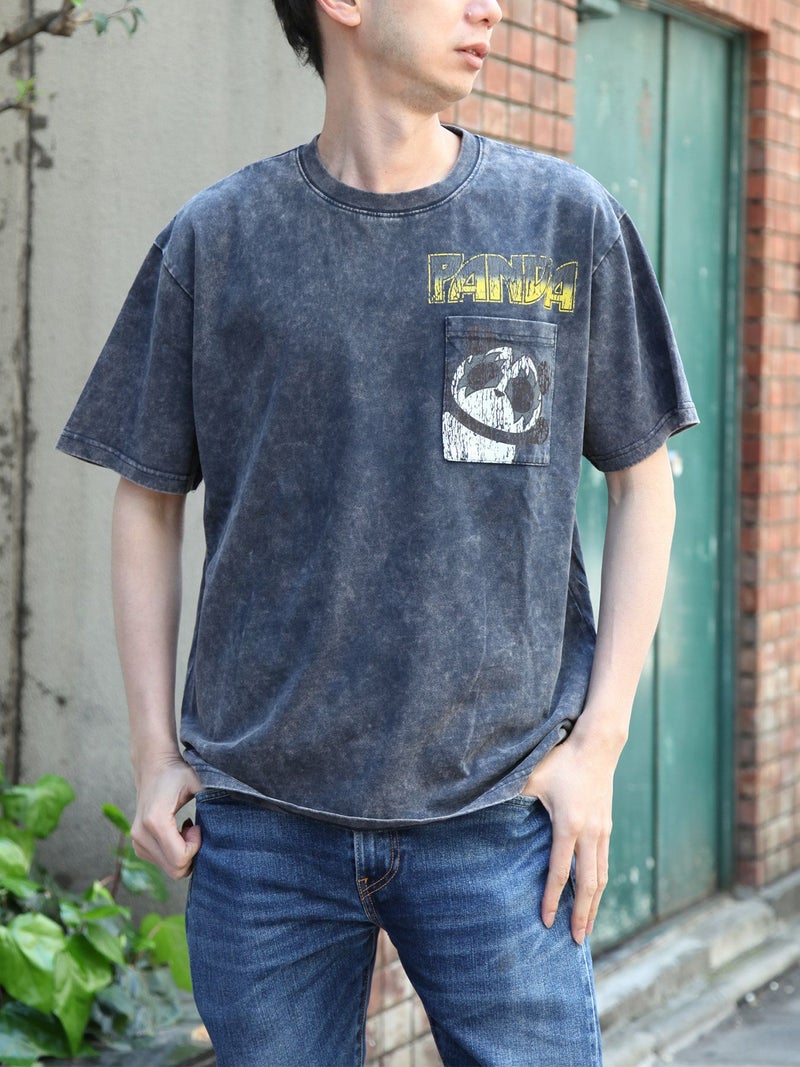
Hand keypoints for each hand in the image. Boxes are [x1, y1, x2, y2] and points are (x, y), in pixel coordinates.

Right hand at [131, 755, 201, 879]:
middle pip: (175, 869)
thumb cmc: (178, 774)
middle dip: (191, 853)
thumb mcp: (198, 781)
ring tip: (186, 828)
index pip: (180, 858)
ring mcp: (137, 841)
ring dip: (183, 853)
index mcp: (155, 820)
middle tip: (195, 829)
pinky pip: (162, 863)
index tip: (198, 826)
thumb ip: (213, 797)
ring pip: (169, 868)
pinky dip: (174, 853)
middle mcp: (141, 834)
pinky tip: (177, 832)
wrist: (153, 767)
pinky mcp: (138, 845)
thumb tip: (236, 806)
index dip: (196, 847)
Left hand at [522, 724, 619, 944]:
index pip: (559, 871)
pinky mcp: (607, 828)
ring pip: (601, 878)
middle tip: (575, 941)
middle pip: (588, 885)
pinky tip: (594, 897)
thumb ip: (511, 794)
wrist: (597, 747)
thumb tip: (482, 806)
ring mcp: (602, 832)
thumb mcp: (532, 777)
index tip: (546, 921)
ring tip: (587, 928)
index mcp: (568, 825)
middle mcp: (590, 834)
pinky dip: (599, 886)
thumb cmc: (561, 761)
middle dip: (582, 914)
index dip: (552, 898)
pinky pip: (604, 864)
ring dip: (595, 905)